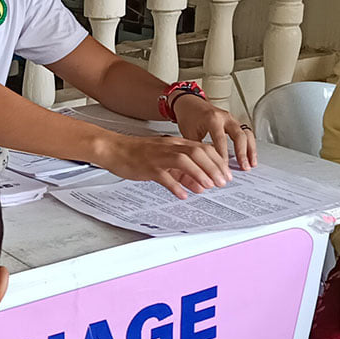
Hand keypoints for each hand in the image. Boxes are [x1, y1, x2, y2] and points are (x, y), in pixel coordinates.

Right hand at [94, 131, 231, 198]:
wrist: (113, 149)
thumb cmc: (137, 154)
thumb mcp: (164, 160)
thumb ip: (183, 172)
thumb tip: (200, 185)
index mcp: (175, 143)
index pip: (203, 148)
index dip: (218, 161)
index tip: (226, 174)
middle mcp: (169, 147)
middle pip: (198, 153)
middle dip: (214, 168)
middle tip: (222, 182)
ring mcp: (158, 156)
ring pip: (185, 161)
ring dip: (200, 174)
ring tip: (208, 187)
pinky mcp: (148, 167)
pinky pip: (164, 176)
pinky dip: (176, 186)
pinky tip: (182, 194)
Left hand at [172, 94, 257, 169]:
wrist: (189, 104)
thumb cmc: (188, 116)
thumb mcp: (189, 133)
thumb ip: (198, 149)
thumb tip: (203, 166)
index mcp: (212, 119)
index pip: (221, 139)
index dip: (223, 155)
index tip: (224, 168)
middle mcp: (224, 117)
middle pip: (239, 135)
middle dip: (242, 153)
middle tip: (243, 167)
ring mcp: (231, 119)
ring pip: (246, 134)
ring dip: (250, 150)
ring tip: (251, 164)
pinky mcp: (235, 122)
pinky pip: (246, 133)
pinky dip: (250, 145)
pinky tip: (250, 156)